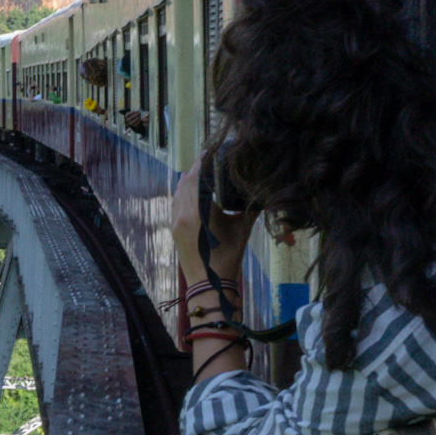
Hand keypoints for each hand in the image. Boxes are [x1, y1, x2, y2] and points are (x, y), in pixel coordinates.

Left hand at [171, 157, 255, 286]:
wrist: (209, 283)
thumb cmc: (228, 256)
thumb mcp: (242, 228)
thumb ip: (249, 207)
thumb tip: (262, 189)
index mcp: (199, 211)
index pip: (198, 179)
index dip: (203, 163)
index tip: (210, 151)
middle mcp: (183, 214)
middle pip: (186, 183)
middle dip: (196, 169)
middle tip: (207, 156)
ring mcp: (175, 221)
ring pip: (178, 193)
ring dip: (187, 180)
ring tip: (197, 168)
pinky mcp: (173, 228)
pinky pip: (175, 204)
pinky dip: (181, 193)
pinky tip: (187, 188)